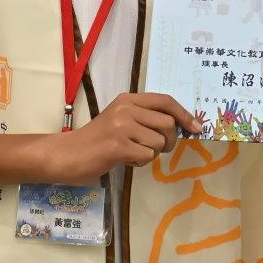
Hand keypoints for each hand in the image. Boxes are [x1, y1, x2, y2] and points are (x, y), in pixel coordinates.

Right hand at [51, 92, 199, 181]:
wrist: (66, 155)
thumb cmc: (96, 141)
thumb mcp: (121, 120)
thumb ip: (145, 119)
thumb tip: (180, 126)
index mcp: (128, 99)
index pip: (165, 101)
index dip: (184, 114)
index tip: (196, 127)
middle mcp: (126, 109)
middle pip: (167, 123)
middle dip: (170, 141)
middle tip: (159, 149)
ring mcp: (121, 126)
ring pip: (159, 142)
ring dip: (152, 153)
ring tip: (133, 154)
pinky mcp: (117, 145)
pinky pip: (147, 155)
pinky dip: (140, 162)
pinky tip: (125, 160)